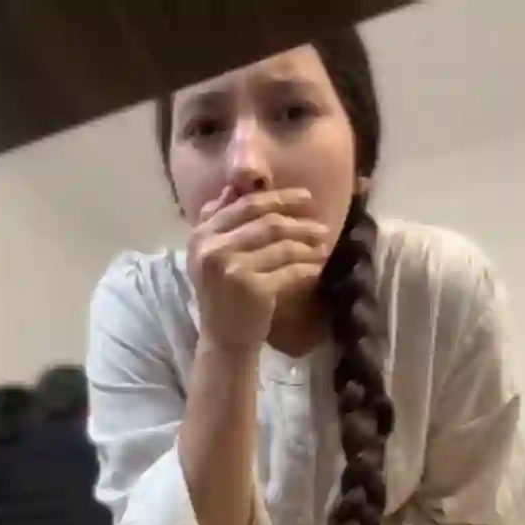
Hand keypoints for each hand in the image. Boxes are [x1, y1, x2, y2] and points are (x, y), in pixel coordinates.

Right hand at [187, 186, 328, 350]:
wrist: (223, 338)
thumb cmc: (222, 294)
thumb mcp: (211, 254)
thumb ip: (219, 220)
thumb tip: (238, 186)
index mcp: (202, 235)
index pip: (245, 206)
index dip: (278, 198)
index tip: (305, 198)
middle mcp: (213, 249)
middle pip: (267, 223)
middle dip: (299, 221)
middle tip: (321, 225)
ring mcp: (233, 269)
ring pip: (282, 246)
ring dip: (307, 245)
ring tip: (323, 246)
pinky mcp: (253, 289)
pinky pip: (289, 271)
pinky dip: (307, 268)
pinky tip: (317, 267)